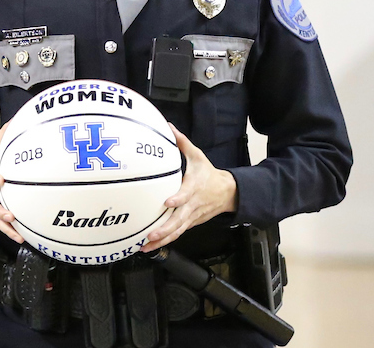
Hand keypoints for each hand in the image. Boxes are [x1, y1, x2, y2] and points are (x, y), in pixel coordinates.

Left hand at [142, 124, 237, 251]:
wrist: (228, 193)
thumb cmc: (209, 174)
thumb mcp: (198, 156)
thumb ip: (181, 142)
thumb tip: (168, 126)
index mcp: (194, 187)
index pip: (186, 194)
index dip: (178, 199)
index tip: (167, 202)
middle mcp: (192, 205)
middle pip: (179, 220)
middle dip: (164, 229)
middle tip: (150, 235)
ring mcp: (191, 216)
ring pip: (177, 231)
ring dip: (162, 240)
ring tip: (145, 246)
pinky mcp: (190, 223)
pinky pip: (177, 233)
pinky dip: (165, 241)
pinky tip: (151, 247)